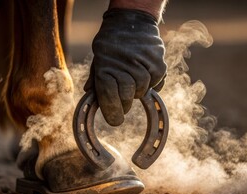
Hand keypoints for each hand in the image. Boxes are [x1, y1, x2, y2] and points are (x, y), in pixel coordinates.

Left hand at [84, 8, 166, 125]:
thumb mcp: (98, 58)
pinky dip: (153, 83)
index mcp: (104, 66)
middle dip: (126, 104)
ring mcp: (142, 63)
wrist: (130, 19)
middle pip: (128, 96)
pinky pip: (157, 83)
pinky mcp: (158, 62)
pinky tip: (146, 74)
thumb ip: (95, 78)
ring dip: (139, 91)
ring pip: (143, 90)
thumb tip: (88, 96)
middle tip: (125, 103)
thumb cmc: (111, 43)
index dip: (112, 111)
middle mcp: (123, 64)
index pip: (108, 96)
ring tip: (134, 81)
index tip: (115, 120)